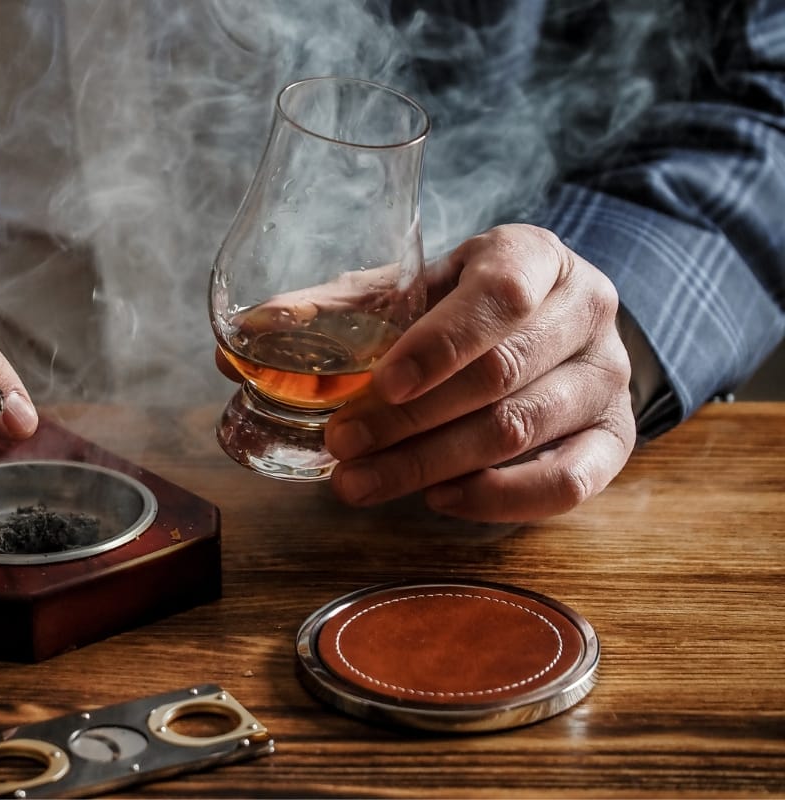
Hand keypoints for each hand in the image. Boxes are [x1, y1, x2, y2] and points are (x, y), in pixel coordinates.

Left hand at [324, 224, 635, 521]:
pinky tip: (438, 499)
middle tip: (341, 444)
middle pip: (499, 374)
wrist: (557, 325)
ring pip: (521, 430)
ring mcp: (607, 378)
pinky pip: (567, 482)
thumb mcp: (420, 286)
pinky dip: (497, 498)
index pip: (500, 296)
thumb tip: (256, 325)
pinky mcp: (616, 439)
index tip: (381, 383)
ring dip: (431, 464)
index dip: (439, 344)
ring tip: (360, 482)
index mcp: (536, 257)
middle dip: (409, 419)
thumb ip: (347, 305)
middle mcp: (586, 312)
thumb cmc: (471, 304)